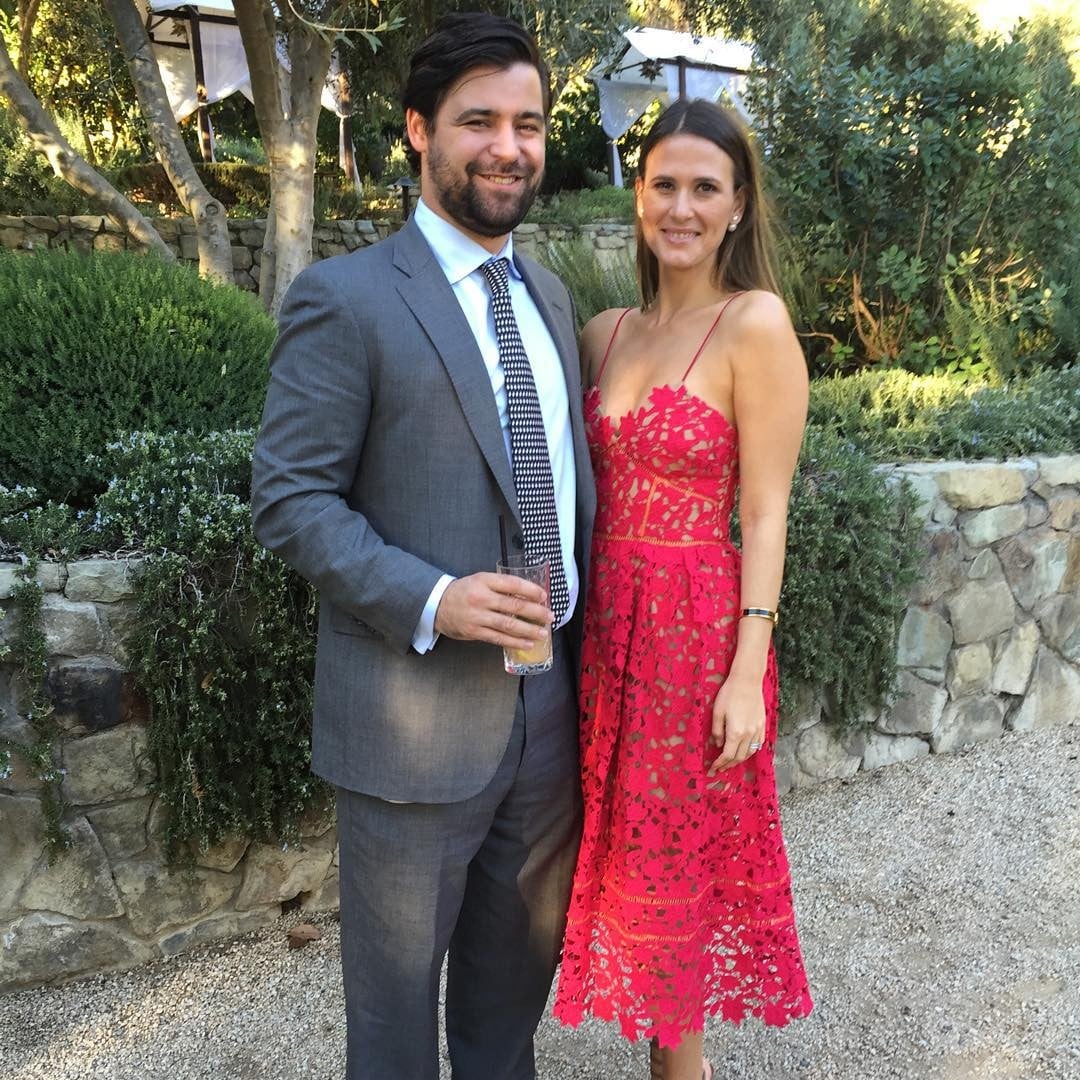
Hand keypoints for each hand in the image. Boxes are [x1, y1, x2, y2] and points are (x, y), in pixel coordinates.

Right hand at [434, 572, 552, 648]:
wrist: (437, 605)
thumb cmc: (463, 592)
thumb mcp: (480, 580)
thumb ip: (500, 587)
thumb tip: (527, 596)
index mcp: (484, 581)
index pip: (512, 584)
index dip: (530, 590)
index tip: (543, 596)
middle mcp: (482, 598)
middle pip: (514, 606)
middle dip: (535, 612)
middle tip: (549, 616)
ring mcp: (478, 616)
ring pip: (509, 624)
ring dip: (529, 630)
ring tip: (542, 633)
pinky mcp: (475, 632)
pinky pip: (499, 638)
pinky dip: (515, 642)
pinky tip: (527, 643)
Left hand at [707, 674, 765, 775]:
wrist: (747, 681)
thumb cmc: (729, 694)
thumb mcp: (717, 712)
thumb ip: (717, 731)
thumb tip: (717, 745)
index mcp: (736, 732)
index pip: (727, 755)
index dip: (720, 763)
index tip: (713, 768)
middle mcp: (749, 734)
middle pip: (739, 757)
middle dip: (729, 764)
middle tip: (720, 768)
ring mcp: (757, 730)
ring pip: (750, 752)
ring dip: (740, 760)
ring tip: (731, 762)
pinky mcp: (762, 725)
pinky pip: (758, 744)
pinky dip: (751, 751)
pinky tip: (745, 751)